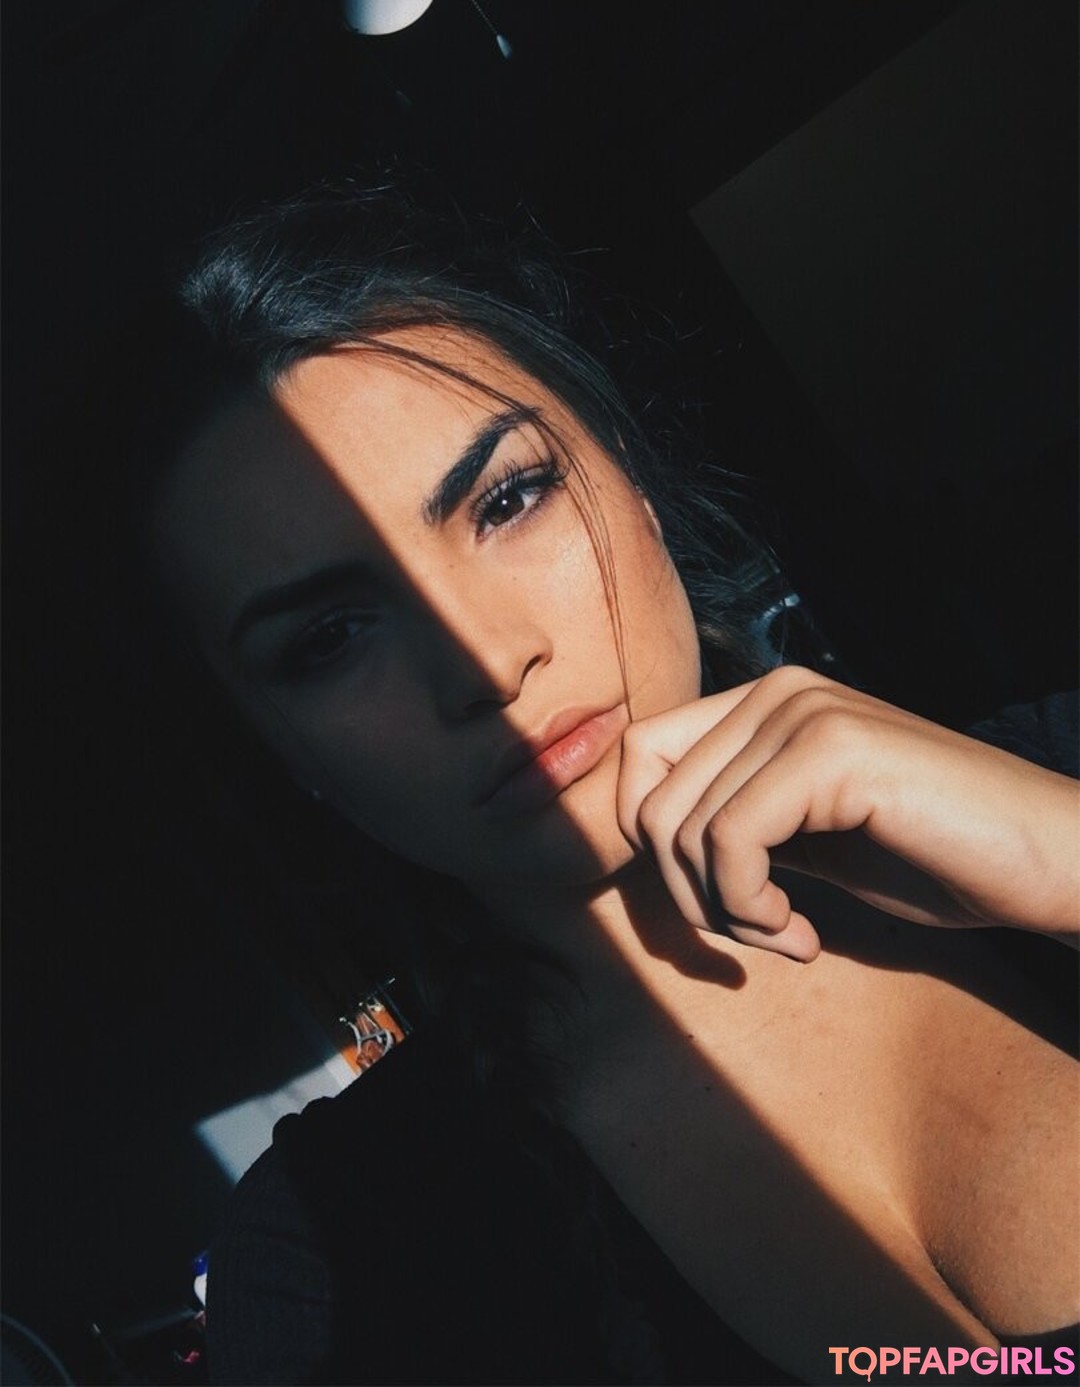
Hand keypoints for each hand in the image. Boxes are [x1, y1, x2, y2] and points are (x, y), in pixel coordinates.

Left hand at [616, 666, 1079, 960]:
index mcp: (766, 703)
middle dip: (686, 892)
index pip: (640, 758)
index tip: (716, 904)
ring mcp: (803, 712)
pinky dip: (749, 908)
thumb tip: (646, 844)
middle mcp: (777, 692)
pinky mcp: (832, 749)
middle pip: (649, 799)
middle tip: (759, 935)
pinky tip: (804, 935)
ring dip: (723, 910)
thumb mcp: (805, 840)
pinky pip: (729, 841)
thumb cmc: (933, 859)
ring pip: (680, 826)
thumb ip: (734, 824)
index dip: (649, 845)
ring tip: (788, 936)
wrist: (1047, 862)